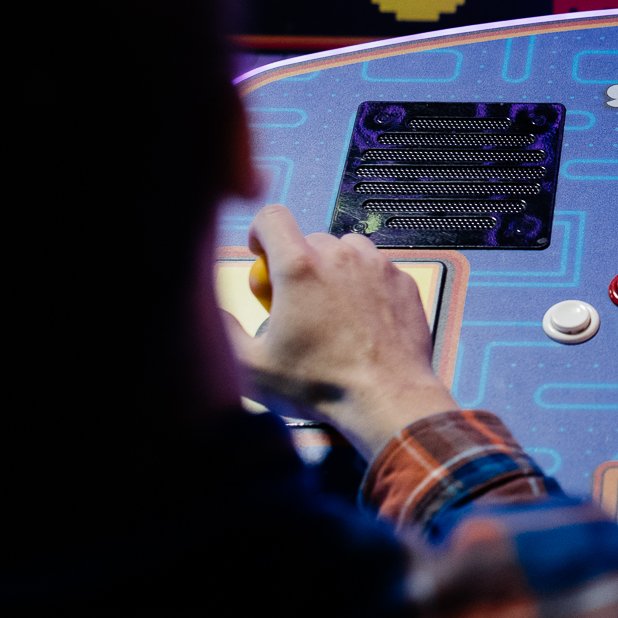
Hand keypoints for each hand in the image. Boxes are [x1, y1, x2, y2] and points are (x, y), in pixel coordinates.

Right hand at [225, 205, 459, 456]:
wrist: (388, 400)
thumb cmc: (325, 386)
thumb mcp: (255, 366)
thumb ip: (225, 332)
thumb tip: (215, 313)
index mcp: (299, 267)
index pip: (271, 217)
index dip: (260, 232)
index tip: (262, 254)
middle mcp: (341, 257)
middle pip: (309, 240)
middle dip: (298, 265)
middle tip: (297, 304)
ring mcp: (377, 266)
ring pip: (346, 251)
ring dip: (334, 272)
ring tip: (331, 312)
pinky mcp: (403, 281)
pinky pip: (377, 269)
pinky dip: (366, 286)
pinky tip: (360, 321)